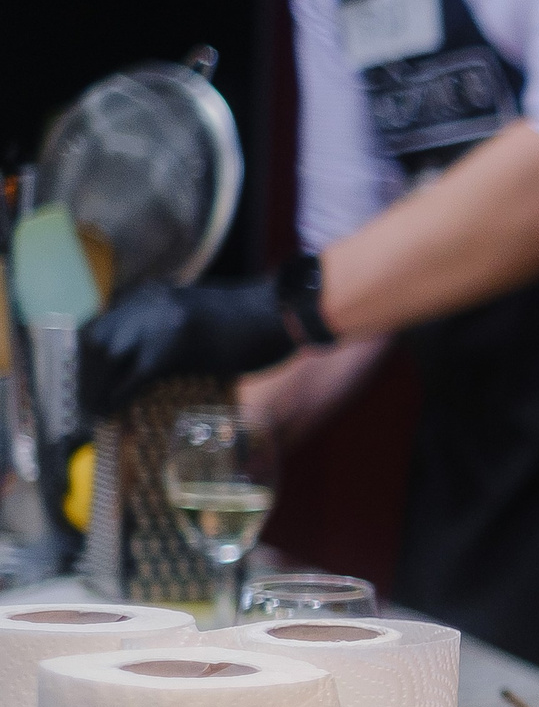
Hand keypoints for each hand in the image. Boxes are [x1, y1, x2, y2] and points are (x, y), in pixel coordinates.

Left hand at [78, 278, 300, 418]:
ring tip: (93, 409)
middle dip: (83, 373)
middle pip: (95, 337)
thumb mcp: (202, 317)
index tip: (86, 377)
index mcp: (155, 295)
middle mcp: (149, 304)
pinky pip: (131, 377)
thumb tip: (152, 362)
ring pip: (104, 355)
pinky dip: (115, 396)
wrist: (287, 312)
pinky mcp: (173, 350)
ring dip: (94, 386)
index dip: (88, 354)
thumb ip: (174, 330)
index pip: (103, 322)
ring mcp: (160, 324)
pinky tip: (111, 411)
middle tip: (84, 400)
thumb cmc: (256, 321)